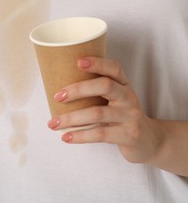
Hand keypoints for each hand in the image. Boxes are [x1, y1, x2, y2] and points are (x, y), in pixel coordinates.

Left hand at [47, 57, 163, 163]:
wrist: (149, 141)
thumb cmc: (122, 117)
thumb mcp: (115, 100)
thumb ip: (95, 92)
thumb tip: (59, 90)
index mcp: (124, 85)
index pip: (114, 68)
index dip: (97, 63)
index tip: (77, 61)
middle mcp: (128, 97)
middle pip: (104, 86)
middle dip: (77, 89)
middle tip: (56, 96)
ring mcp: (130, 116)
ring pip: (98, 113)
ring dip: (71, 118)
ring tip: (53, 123)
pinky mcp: (128, 135)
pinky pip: (100, 134)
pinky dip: (80, 136)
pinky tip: (66, 137)